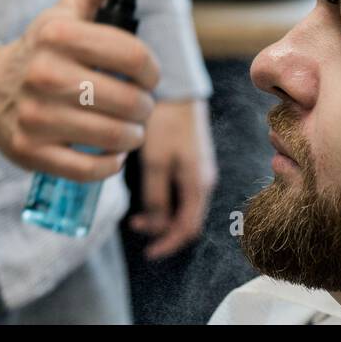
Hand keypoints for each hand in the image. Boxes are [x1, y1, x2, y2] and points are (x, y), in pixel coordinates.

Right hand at [0, 0, 160, 180]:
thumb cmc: (45, 49)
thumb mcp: (67, 9)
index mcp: (58, 35)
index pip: (132, 54)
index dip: (151, 70)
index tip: (148, 77)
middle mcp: (44, 74)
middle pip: (126, 100)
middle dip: (144, 107)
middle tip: (141, 107)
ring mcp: (35, 116)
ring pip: (111, 135)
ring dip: (132, 136)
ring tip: (131, 130)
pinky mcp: (30, 151)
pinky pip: (87, 169)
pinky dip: (109, 165)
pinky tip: (113, 154)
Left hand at [129, 98, 216, 258]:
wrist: (178, 89)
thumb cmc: (167, 122)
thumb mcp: (156, 161)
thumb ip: (156, 196)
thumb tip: (156, 223)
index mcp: (199, 184)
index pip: (189, 228)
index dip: (169, 244)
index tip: (149, 252)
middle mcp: (204, 180)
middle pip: (187, 220)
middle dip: (163, 230)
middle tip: (136, 226)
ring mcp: (200, 170)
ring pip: (183, 206)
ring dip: (162, 216)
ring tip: (137, 214)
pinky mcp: (192, 160)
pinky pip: (182, 192)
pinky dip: (165, 201)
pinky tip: (147, 194)